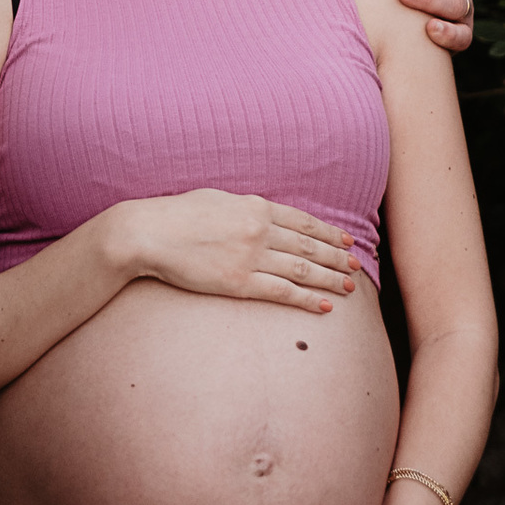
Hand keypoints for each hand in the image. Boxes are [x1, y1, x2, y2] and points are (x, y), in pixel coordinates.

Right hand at [114, 189, 360, 314]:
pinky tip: (323, 305)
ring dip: (329, 278)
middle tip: (355, 265)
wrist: (149, 233)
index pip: (302, 221)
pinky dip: (306, 299)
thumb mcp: (216, 198)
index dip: (327, 232)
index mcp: (254, 206)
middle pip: (308, 245)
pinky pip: (282, 292)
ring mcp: (251, 257)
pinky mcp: (239, 283)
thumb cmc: (176, 214)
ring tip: (348, 286)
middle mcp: (259, 230)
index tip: (345, 240)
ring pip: (302, 269)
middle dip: (335, 256)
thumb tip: (262, 213)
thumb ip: (244, 207)